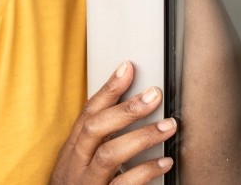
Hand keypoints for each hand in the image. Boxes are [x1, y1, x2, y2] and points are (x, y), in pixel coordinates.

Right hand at [50, 61, 176, 183]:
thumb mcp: (82, 164)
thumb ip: (100, 140)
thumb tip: (130, 104)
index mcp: (72, 153)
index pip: (87, 114)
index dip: (107, 89)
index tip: (128, 68)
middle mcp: (75, 167)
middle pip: (95, 130)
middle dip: (125, 109)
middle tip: (154, 94)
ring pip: (109, 156)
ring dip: (142, 137)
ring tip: (169, 126)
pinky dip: (146, 172)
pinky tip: (165, 162)